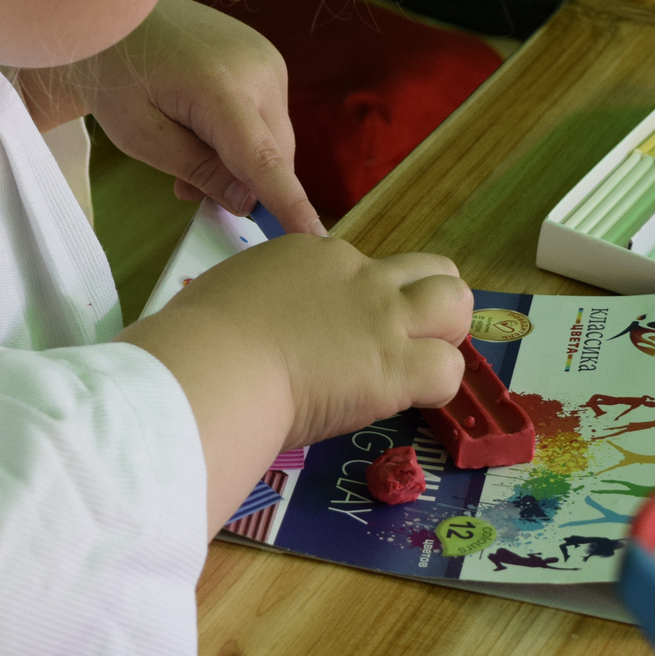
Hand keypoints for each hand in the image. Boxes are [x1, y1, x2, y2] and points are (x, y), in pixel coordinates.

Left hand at [17, 0, 324, 236]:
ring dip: (242, 162)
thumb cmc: (117, 74)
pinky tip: (203, 134)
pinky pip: (268, 116)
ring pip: (273, 138)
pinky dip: (244, 137)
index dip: (289, 204)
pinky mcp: (267, 58)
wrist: (118, 9)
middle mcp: (259, 69)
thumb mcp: (141, 135)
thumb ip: (197, 169)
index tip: (317, 242)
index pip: (264, 158)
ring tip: (185, 160)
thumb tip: (248, 203)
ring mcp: (268, 59)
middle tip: (186, 192)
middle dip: (244, 184)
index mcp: (221, 86)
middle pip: (274, 154)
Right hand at [120, 235, 470, 530]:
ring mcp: (382, 317)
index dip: (361, 305)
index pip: (364, 270)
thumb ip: (258, 301)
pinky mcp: (394, 365)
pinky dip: (435, 388)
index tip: (338, 337)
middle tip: (405, 343)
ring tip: (416, 369)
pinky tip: (405, 401)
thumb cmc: (198, 335)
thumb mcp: (230, 293)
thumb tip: (254, 324)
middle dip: (430, 305)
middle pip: (432, 271)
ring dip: (445, 338)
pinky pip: (448, 370)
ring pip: (456, 305)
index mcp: (312, 254)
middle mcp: (358, 275)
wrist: (214, 361)